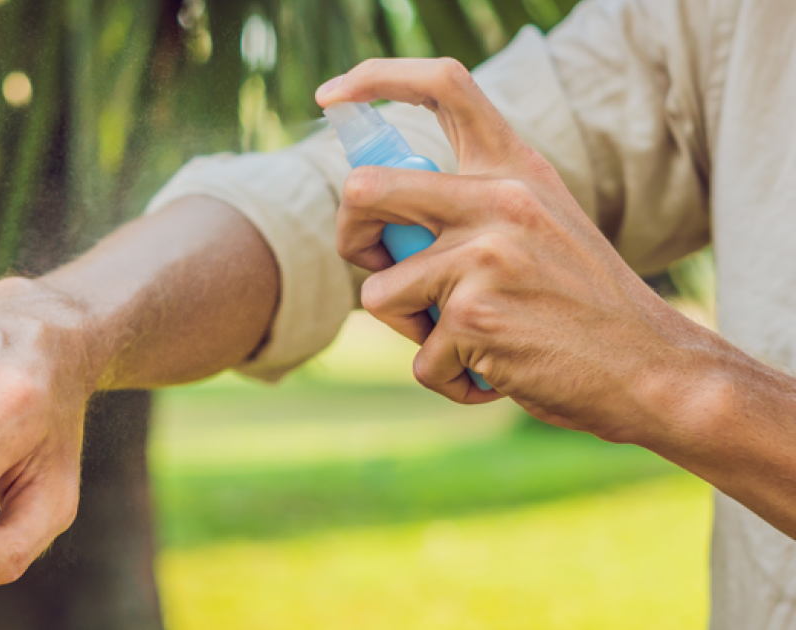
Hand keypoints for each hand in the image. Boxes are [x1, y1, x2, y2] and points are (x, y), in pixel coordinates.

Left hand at [316, 58, 710, 441]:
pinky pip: (420, 359)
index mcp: (514, 169)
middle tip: (377, 266)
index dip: (374, 78)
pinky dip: (449, 378)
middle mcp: (498, 200)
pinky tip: (496, 372)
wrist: (650, 367)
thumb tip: (377, 215)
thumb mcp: (540, 225)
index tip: (331, 97)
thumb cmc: (581, 303)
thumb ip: (472, 206)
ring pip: (379, 294)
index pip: (443, 85)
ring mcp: (484, 257)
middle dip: (349, 239)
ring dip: (409, 330)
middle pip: (365, 191)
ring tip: (467, 339)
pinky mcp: (474, 318)